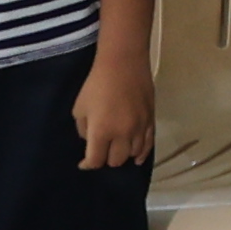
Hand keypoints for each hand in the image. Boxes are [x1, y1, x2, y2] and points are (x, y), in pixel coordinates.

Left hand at [71, 46, 153, 170]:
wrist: (123, 64)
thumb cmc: (96, 85)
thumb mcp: (79, 108)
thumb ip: (84, 129)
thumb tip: (91, 139)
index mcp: (101, 132)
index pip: (96, 160)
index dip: (87, 165)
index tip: (83, 163)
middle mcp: (122, 134)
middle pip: (116, 161)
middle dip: (106, 160)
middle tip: (101, 152)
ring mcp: (139, 128)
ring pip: (133, 154)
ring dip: (123, 155)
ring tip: (117, 150)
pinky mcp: (150, 120)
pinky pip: (149, 144)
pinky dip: (142, 153)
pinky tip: (138, 157)